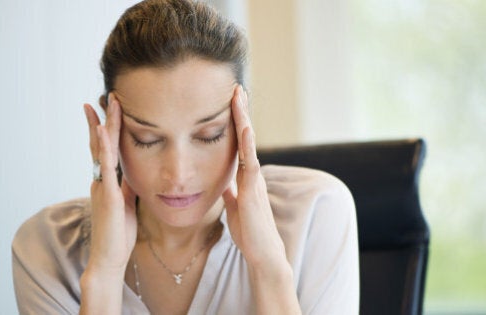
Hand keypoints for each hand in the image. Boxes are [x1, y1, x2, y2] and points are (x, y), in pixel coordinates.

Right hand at [83, 95, 137, 275]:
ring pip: (101, 149)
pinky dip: (103, 147)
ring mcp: (102, 186)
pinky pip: (105, 166)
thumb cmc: (118, 233)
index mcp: (107, 181)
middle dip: (102, 119)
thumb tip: (133, 171)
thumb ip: (126, 185)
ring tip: (105, 103)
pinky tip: (102, 131)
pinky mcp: (108, 195)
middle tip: (105, 95)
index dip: (107, 129)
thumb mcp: (126, 202)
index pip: (106, 149)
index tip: (109, 108)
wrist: (110, 257)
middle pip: (100, 143)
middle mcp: (101, 179)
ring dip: (103, 125)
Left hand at [222, 86, 287, 271]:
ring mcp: (254, 179)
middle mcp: (252, 173)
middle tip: (236, 87)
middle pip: (246, 136)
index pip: (240, 143)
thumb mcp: (234, 207)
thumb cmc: (249, 232)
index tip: (230, 102)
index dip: (235, 122)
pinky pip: (250, 162)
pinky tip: (246, 127)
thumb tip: (223, 183)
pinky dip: (248, 143)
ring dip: (243, 119)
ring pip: (248, 142)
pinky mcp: (253, 190)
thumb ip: (230, 192)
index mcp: (246, 176)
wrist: (262, 252)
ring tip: (239, 96)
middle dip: (240, 112)